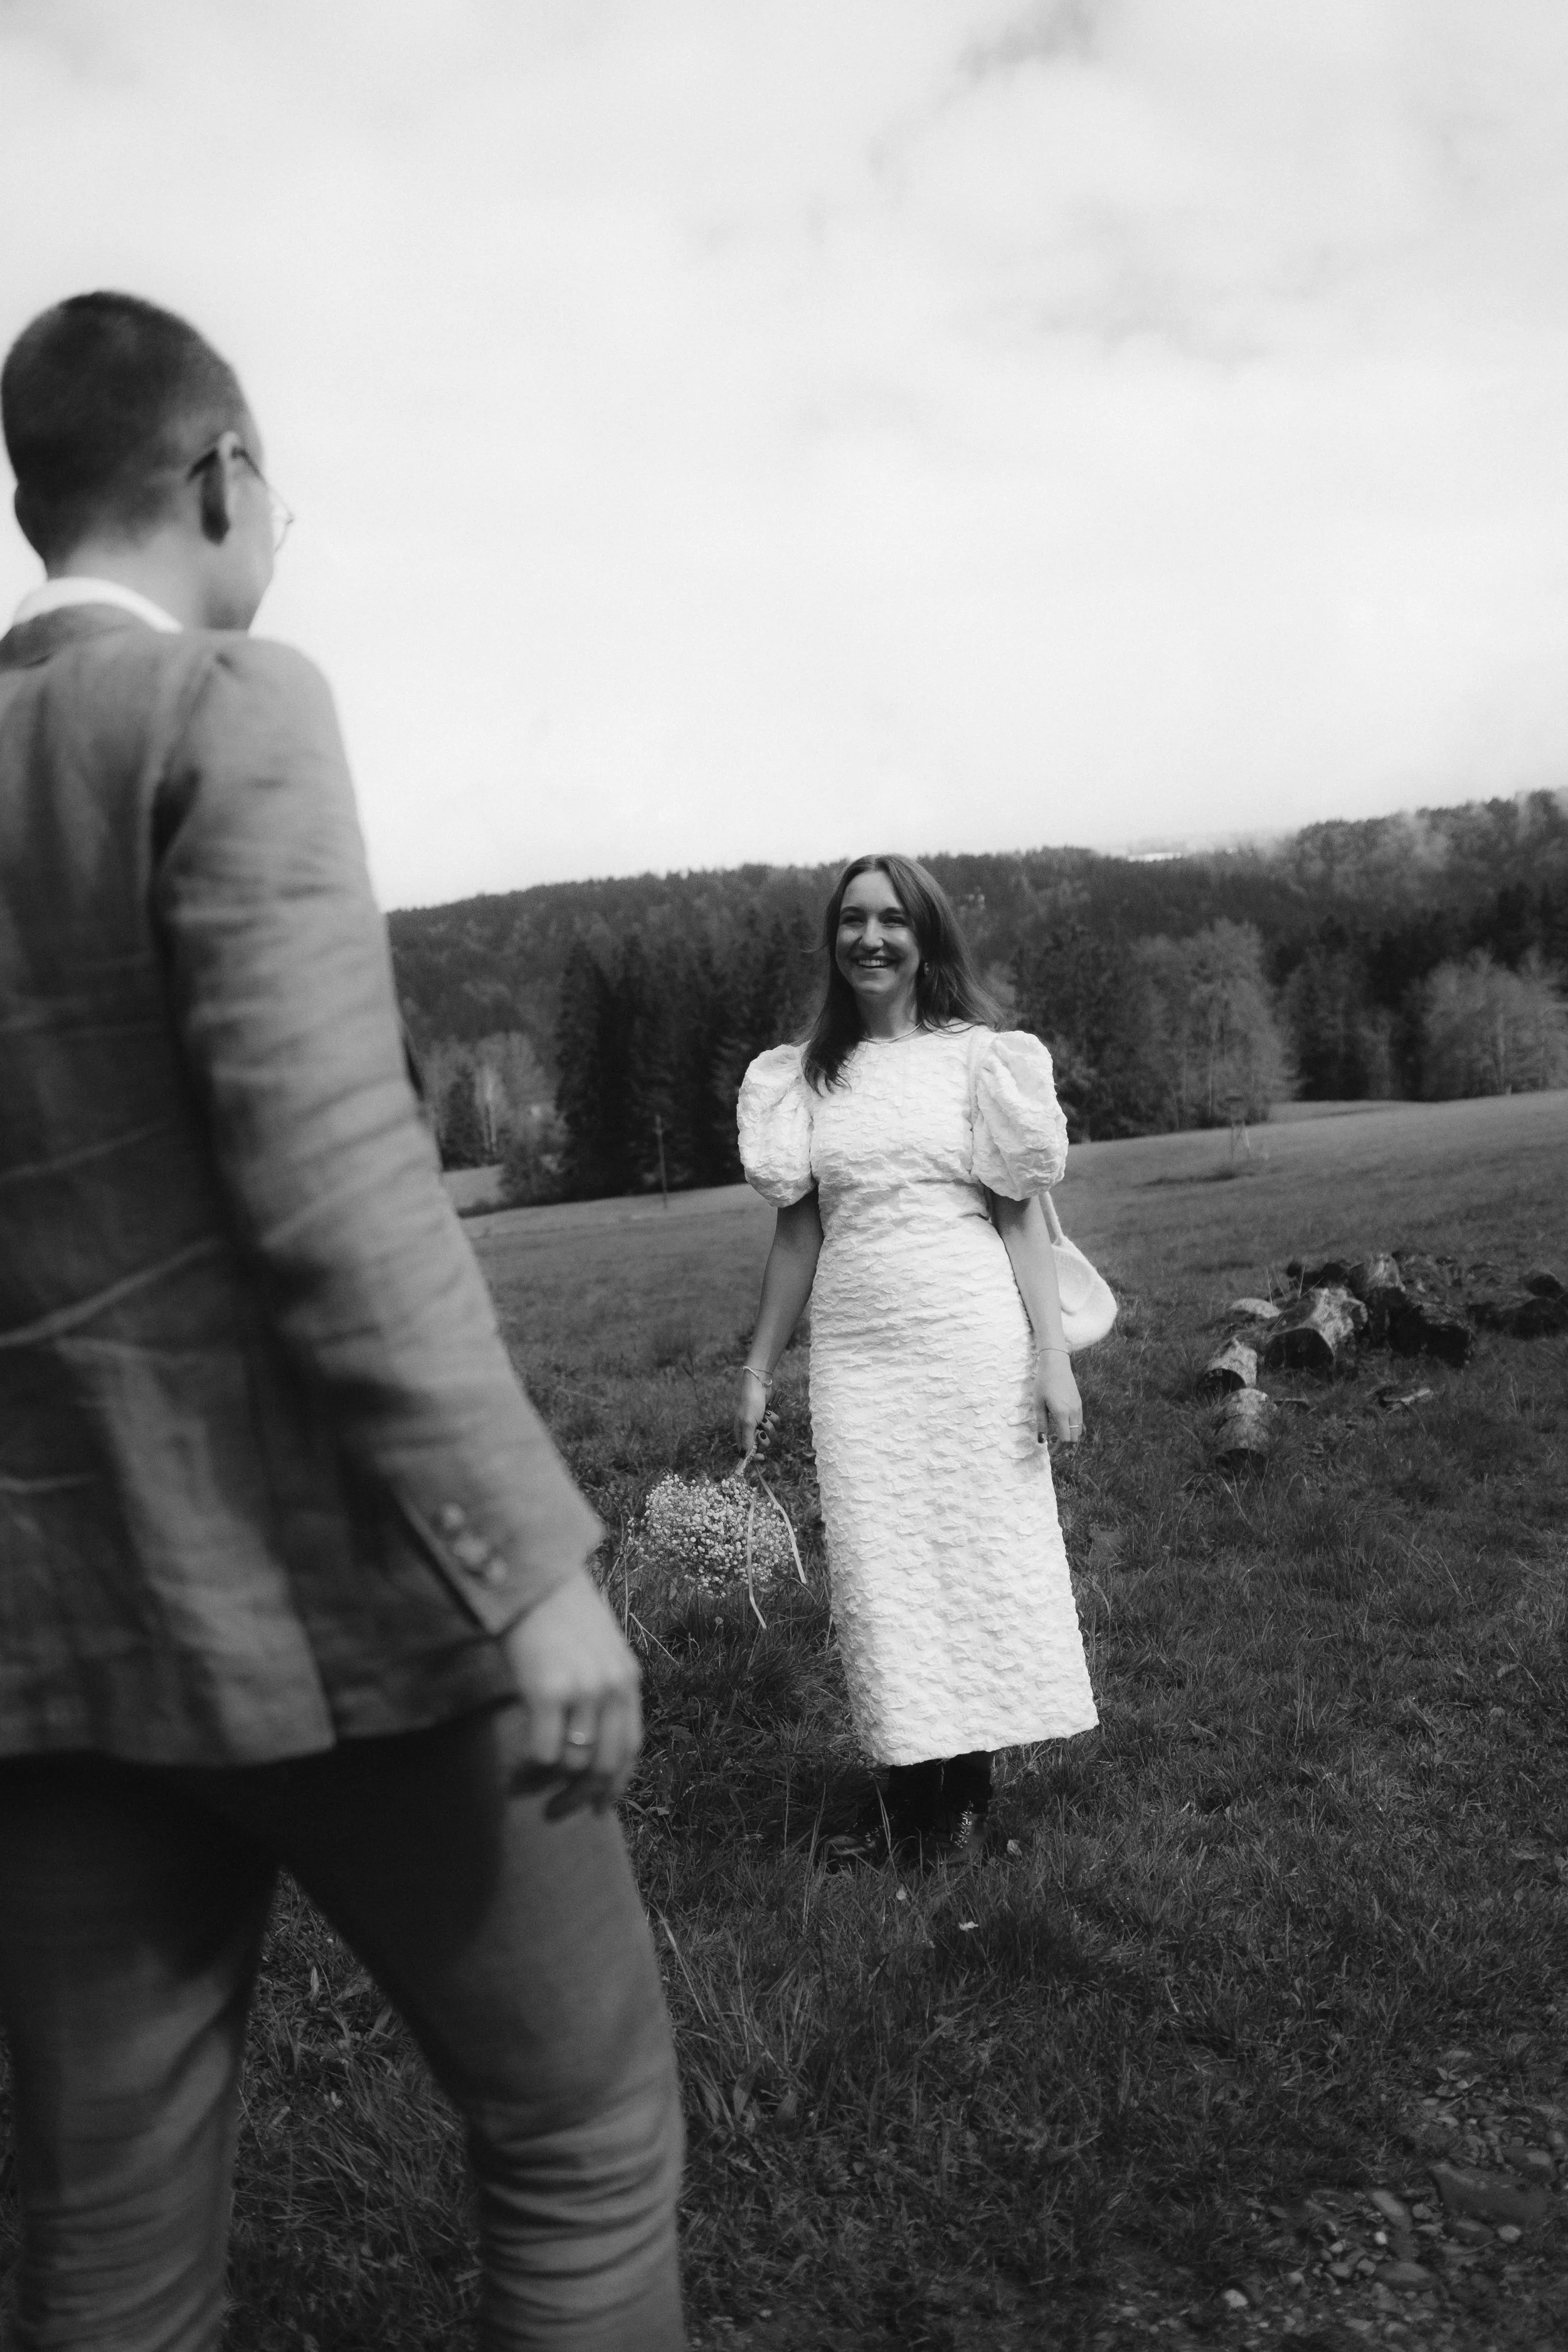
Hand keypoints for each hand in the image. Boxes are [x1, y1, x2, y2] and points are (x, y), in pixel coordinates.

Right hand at [502, 1568, 642, 1813]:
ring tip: (519, 1789)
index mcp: (627, 1680)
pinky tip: (511, 1773)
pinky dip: (527, 1774)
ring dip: (543, 1789)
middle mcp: (612, 1687)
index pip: (630, 1749)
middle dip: (578, 1800)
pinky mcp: (549, 1691)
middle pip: (605, 1767)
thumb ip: (597, 1690)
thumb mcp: (591, 1650)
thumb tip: (584, 1743)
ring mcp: (583, 1690)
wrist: (528, 1575)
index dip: (615, 1787)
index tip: (596, 1811)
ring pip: (573, 1767)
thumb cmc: (553, 1612)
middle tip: (552, 1814)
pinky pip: (544, 1754)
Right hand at [734, 1367, 772, 1459]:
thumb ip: (747, 1440)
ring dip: (770, 1427)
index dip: (754, 1456)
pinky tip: (769, 1412)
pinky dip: (774, 1420)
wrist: (759, 1384)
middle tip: (762, 1430)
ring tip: (765, 1418)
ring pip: (770, 1436)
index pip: (746, 1451)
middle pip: (761, 1445)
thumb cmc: (750, 1403)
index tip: (762, 1457)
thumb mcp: (748, 1423)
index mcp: (741, 1433)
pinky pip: (776, 1426)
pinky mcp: (768, 1418)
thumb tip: (743, 1456)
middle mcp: (750, 1430)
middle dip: (765, 1439)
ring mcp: (760, 1424)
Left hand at [1034, 1350, 1082, 1445]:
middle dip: (1064, 1445)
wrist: (1056, 1365)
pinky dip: (1072, 1429)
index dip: (1058, 1448)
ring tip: (1056, 1435)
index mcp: (1062, 1413)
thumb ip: (1041, 1423)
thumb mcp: (1038, 1403)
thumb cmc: (1043, 1383)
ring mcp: (1078, 1408)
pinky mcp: (1079, 1404)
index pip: (1066, 1439)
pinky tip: (1062, 1425)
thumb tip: (1042, 1441)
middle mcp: (1073, 1412)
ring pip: (1079, 1431)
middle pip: (1075, 1438)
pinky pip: (1079, 1422)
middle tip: (1052, 1445)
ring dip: (1069, 1437)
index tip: (1049, 1451)